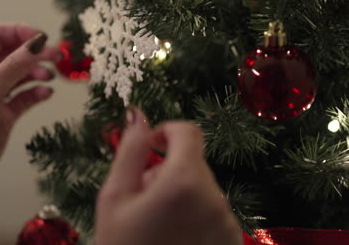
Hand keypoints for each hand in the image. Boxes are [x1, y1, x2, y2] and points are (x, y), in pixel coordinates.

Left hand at [0, 24, 58, 207]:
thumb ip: (15, 66)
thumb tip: (38, 42)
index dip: (21, 32)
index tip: (43, 38)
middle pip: (13, 54)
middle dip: (35, 53)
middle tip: (57, 57)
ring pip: (22, 75)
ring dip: (38, 73)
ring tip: (49, 78)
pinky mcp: (4, 116)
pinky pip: (25, 98)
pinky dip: (38, 94)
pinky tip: (46, 94)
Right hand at [95, 108, 242, 244]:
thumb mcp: (115, 197)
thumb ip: (130, 150)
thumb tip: (138, 115)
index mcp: (185, 181)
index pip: (188, 131)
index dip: (167, 131)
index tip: (151, 148)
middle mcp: (215, 198)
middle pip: (194, 161)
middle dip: (168, 167)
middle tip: (143, 196)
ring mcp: (228, 222)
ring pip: (203, 187)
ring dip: (181, 191)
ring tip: (156, 221)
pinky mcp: (233, 240)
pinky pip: (214, 210)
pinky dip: (195, 212)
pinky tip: (174, 235)